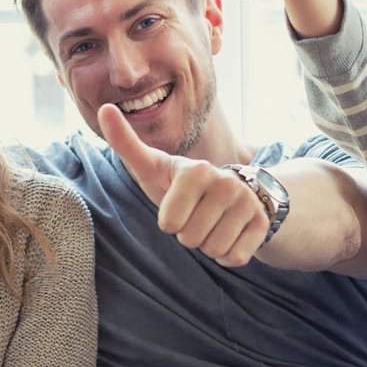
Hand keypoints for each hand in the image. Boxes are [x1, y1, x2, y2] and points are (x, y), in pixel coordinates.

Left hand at [99, 103, 270, 265]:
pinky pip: (235, 257)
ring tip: (211, 222)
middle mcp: (227, 183)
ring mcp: (248, 203)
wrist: (230, 190)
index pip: (170, 223)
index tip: (176, 205)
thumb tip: (103, 109)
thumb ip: (126, 142)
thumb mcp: (153, 166)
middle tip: (196, 216)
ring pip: (214, 249)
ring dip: (208, 244)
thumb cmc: (180, 184)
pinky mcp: (262, 223)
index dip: (169, 222)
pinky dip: (227, 254)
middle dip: (189, 234)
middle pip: (191, 239)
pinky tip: (229, 232)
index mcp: (197, 170)